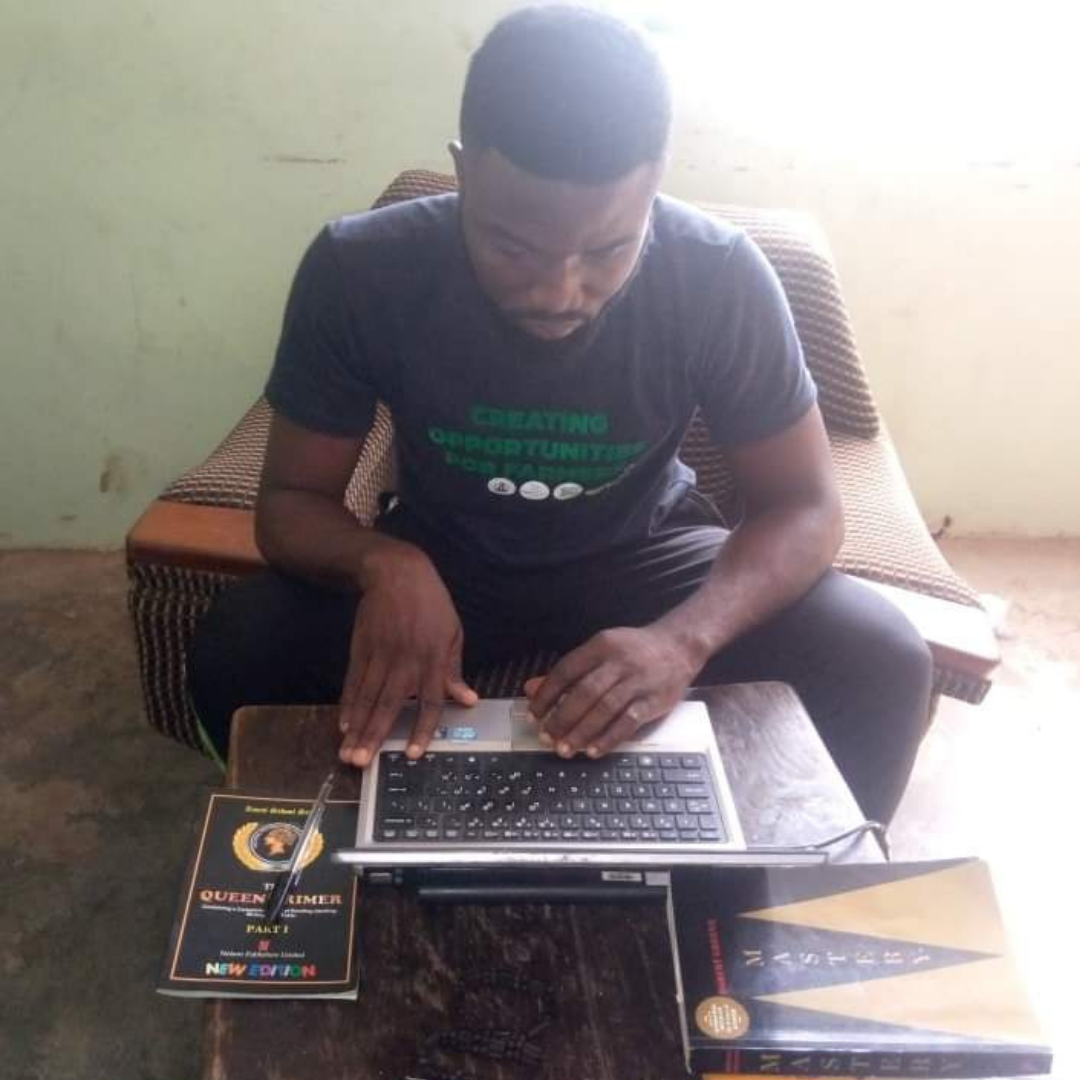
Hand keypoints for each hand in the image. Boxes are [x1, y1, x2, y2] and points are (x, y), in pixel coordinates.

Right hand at [338, 544, 476, 766]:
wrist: (397, 573)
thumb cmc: (432, 605)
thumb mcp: (452, 633)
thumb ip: (454, 670)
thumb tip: (467, 700)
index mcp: (433, 659)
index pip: (429, 702)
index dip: (421, 729)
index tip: (412, 754)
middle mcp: (405, 661)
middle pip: (388, 705)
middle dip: (374, 736)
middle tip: (361, 763)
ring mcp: (380, 655)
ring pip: (366, 697)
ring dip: (357, 728)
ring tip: (347, 753)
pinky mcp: (361, 649)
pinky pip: (353, 681)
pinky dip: (347, 704)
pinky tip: (343, 724)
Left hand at [524, 625, 697, 757]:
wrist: (678, 645)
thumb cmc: (633, 650)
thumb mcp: (600, 651)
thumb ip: (568, 672)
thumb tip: (532, 688)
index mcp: (601, 646)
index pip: (567, 670)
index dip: (547, 694)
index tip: (534, 714)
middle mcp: (619, 662)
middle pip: (584, 692)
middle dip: (562, 718)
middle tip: (546, 736)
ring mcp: (638, 681)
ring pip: (605, 709)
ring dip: (582, 732)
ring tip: (565, 748)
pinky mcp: (654, 700)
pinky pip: (628, 722)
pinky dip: (609, 738)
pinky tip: (594, 750)